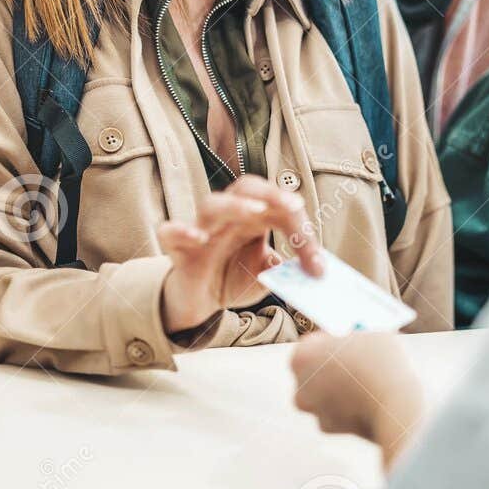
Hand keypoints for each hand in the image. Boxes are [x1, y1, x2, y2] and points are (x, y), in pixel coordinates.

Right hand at [157, 174, 321, 333]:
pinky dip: (182, 231)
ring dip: (236, 204)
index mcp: (253, 218)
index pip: (278, 207)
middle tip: (296, 206)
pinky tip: (198, 238)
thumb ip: (284, 271)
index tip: (318, 260)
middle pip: (247, 188)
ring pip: (213, 203)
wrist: (200, 301)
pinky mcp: (177, 249)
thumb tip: (310, 271)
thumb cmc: (232, 278)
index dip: (299, 226)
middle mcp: (228, 216)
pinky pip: (170, 232)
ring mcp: (200, 229)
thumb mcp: (264, 276)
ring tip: (257, 211)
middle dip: (272, 194)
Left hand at [291, 332, 424, 469]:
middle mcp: (301, 383)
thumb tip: (358, 339)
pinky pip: (336, 412)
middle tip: (353, 359)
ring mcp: (311, 407)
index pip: (313, 342)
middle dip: (330, 365)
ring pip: (324, 392)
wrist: (397, 407)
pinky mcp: (327, 427)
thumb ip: (356, 337)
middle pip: (313, 369)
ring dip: (339, 388)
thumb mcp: (372, 335)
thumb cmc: (383, 365)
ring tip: (365, 381)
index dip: (331, 340)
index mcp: (303, 355)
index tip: (344, 341)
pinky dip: (348, 409)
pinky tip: (367, 401)